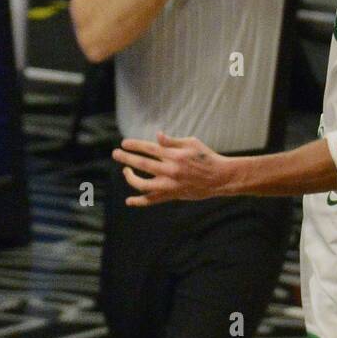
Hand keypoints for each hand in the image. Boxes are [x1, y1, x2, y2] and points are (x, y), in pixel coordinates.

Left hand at [112, 132, 239, 205]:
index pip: (149, 148)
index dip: (135, 145)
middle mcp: (171, 170)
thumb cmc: (206, 157)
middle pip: (142, 164)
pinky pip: (153, 200)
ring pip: (143, 184)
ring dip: (130, 178)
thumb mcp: (192, 143)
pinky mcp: (172, 195)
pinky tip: (129, 200)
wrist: (220, 177)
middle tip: (115, 153)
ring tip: (126, 171)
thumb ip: (172, 142)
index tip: (124, 143)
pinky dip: (139, 201)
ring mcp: (171, 184)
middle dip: (126, 158)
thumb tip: (157, 136)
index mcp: (175, 155)